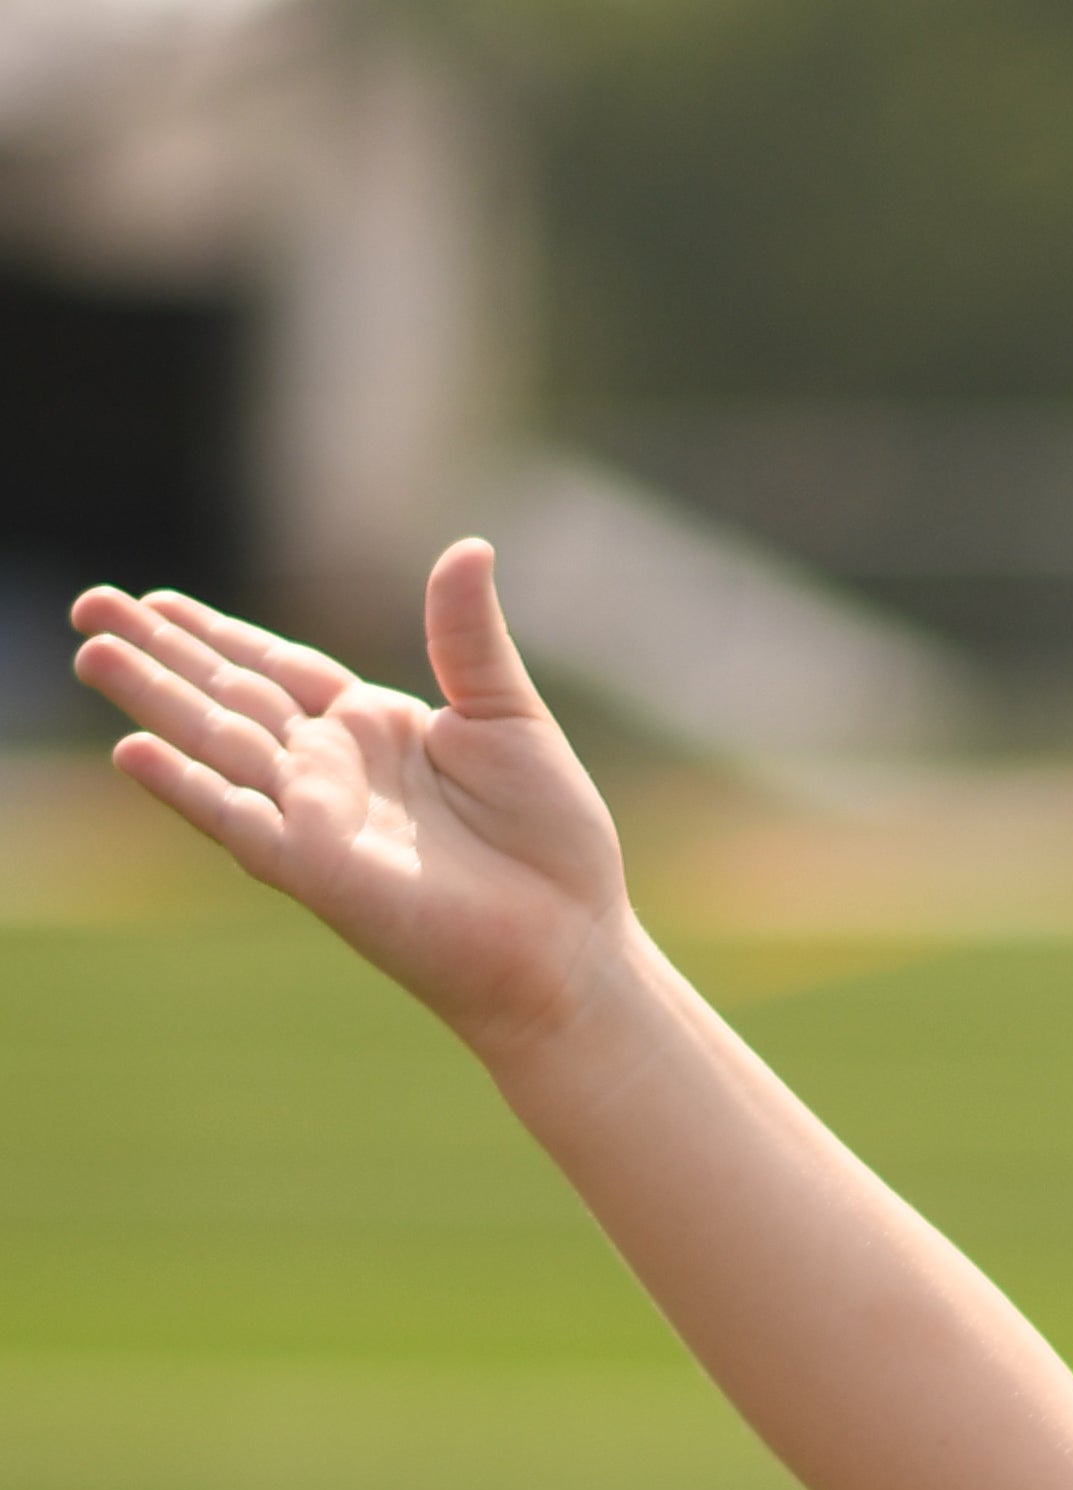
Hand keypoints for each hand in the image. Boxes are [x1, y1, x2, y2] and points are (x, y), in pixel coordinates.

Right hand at [70, 542, 631, 1065]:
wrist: (568, 944)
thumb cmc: (550, 842)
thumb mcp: (508, 716)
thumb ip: (467, 637)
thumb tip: (468, 546)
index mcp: (371, 728)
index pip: (275, 667)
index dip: (214, 633)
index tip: (155, 600)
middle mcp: (331, 769)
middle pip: (227, 694)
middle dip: (158, 653)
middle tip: (87, 607)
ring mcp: (316, 818)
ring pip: (217, 743)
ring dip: (152, 700)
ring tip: (91, 653)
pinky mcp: (316, 869)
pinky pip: (238, 820)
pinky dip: (187, 787)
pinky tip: (133, 753)